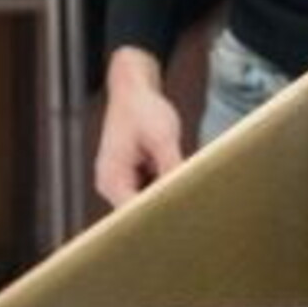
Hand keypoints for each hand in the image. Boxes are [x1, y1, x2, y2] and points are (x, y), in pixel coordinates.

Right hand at [93, 50, 185, 207]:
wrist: (132, 89)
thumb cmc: (143, 108)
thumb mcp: (163, 136)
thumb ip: (172, 166)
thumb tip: (184, 190)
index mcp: (112, 180)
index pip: (135, 215)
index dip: (161, 217)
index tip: (187, 216)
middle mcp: (112, 186)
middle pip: (141, 212)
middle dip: (167, 207)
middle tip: (195, 202)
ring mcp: (121, 183)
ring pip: (150, 201)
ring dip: (168, 194)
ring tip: (188, 185)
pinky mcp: (133, 177)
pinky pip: (153, 190)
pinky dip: (167, 184)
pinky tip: (181, 174)